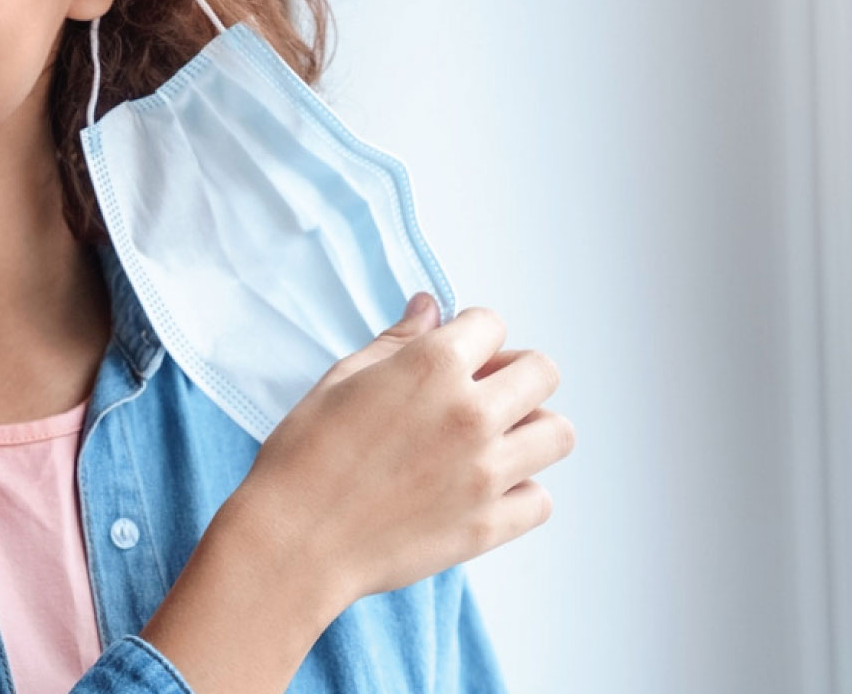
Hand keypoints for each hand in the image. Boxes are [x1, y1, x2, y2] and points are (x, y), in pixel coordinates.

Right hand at [226, 295, 573, 607]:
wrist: (294, 542)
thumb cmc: (304, 456)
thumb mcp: (341, 380)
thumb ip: (396, 342)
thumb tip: (430, 308)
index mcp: (433, 367)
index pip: (492, 324)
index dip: (470, 335)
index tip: (454, 353)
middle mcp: (472, 415)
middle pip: (543, 372)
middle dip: (514, 372)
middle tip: (481, 391)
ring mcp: (486, 474)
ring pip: (557, 433)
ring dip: (530, 428)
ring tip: (493, 440)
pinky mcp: (489, 527)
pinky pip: (541, 498)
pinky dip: (521, 491)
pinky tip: (484, 488)